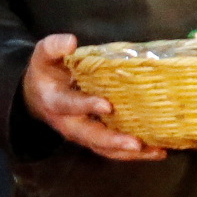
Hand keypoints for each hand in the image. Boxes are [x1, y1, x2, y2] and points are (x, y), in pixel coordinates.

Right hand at [23, 32, 164, 160]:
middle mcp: (69, 124)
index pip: (71, 106)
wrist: (38, 96)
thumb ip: (53, 47)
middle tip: (136, 143)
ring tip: (156, 151)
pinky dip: (135, 154)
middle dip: (114, 141)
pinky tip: (157, 151)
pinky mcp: (95, 139)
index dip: (88, 106)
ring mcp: (83, 135)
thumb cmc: (47, 73)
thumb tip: (71, 42)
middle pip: (91, 137)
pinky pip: (114, 150)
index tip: (107, 106)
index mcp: (55, 102)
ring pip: (105, 149)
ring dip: (130, 153)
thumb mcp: (43, 56)